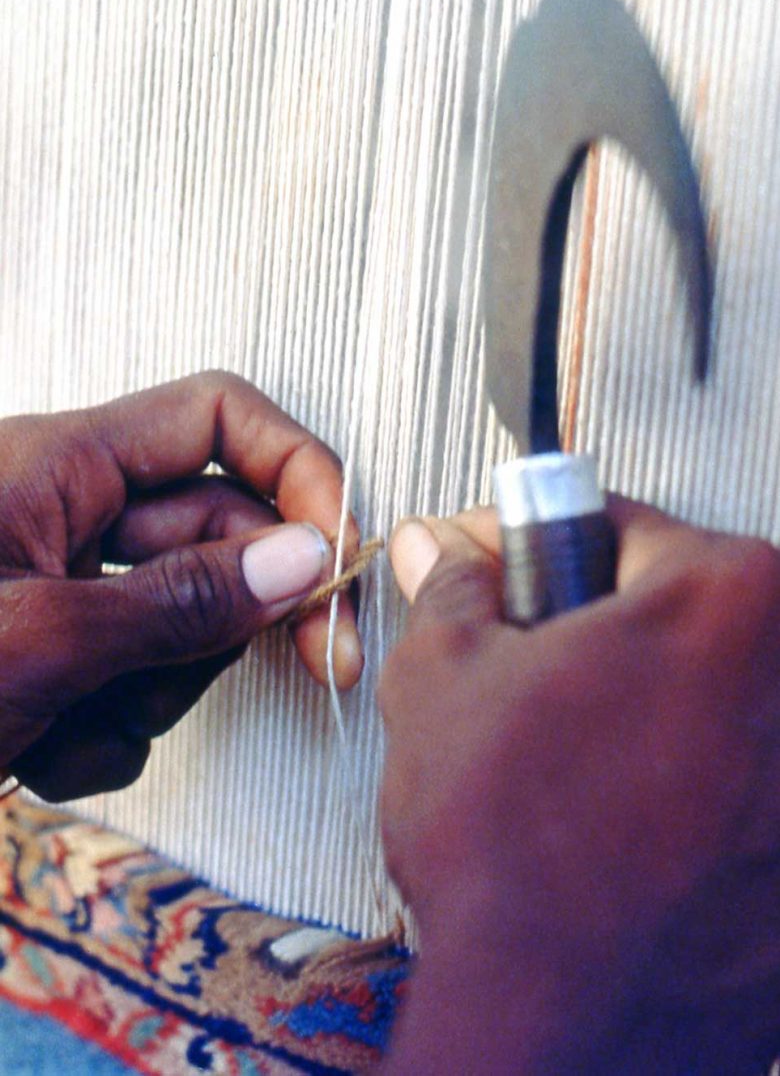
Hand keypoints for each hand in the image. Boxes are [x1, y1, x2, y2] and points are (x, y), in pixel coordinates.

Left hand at [0, 371, 361, 800]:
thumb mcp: (33, 638)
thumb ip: (177, 600)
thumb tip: (304, 557)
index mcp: (60, 466)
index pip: (217, 418)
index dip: (298, 467)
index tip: (342, 550)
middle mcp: (69, 519)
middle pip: (219, 535)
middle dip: (254, 609)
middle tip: (324, 662)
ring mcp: (61, 598)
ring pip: (181, 629)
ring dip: (153, 694)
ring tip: (68, 726)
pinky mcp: (52, 663)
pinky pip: (131, 692)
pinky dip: (102, 737)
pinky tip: (32, 753)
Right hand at [380, 499, 779, 1073]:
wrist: (554, 1026)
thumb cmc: (508, 850)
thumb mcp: (442, 677)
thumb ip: (452, 590)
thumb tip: (442, 554)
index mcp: (725, 599)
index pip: (622, 528)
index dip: (543, 547)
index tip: (515, 567)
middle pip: (679, 612)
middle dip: (599, 630)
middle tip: (536, 676)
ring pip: (707, 699)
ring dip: (642, 710)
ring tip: (572, 763)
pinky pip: (733, 784)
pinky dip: (681, 784)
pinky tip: (617, 821)